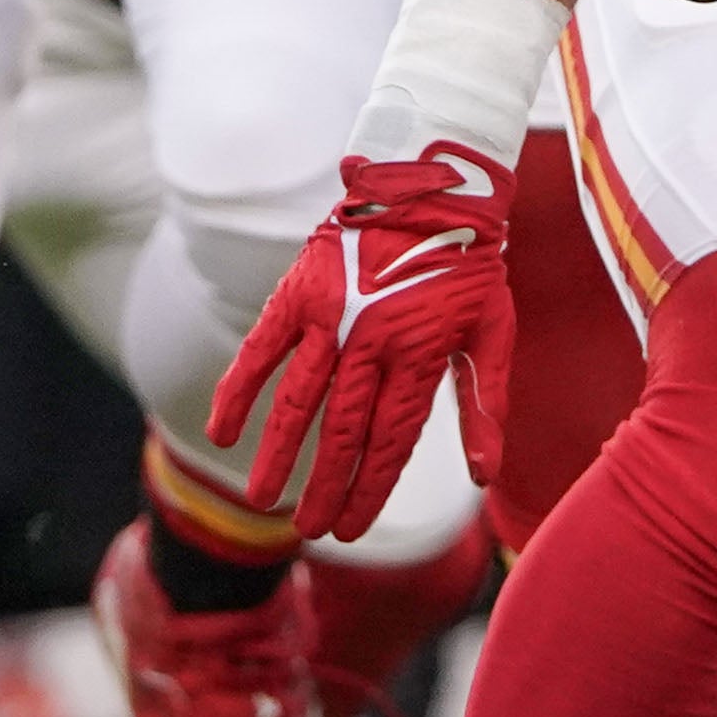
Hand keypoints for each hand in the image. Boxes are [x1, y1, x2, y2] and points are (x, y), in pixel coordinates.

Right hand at [207, 141, 514, 542]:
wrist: (432, 185)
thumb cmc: (468, 264)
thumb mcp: (493, 331)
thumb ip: (485, 404)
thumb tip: (484, 477)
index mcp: (419, 356)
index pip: (389, 442)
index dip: (369, 491)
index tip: (351, 531)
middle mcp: (371, 342)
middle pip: (342, 432)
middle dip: (325, 488)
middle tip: (310, 531)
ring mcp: (331, 317)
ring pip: (298, 402)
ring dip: (278, 455)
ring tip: (263, 501)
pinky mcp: (299, 292)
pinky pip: (261, 350)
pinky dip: (239, 391)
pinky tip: (222, 434)